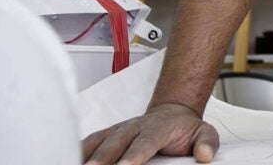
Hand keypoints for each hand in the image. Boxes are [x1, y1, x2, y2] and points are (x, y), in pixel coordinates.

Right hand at [82, 103, 219, 164]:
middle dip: (103, 158)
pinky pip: (88, 143)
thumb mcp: (203, 132)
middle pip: (115, 143)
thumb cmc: (184, 128)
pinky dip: (76, 152)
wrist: (172, 113)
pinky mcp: (106, 135)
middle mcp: (132, 127)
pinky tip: (65, 159)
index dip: (135, 154)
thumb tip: (205, 156)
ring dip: (84, 156)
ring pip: (97, 142)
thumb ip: (207, 143)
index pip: (145, 142)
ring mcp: (117, 130)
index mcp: (156, 128)